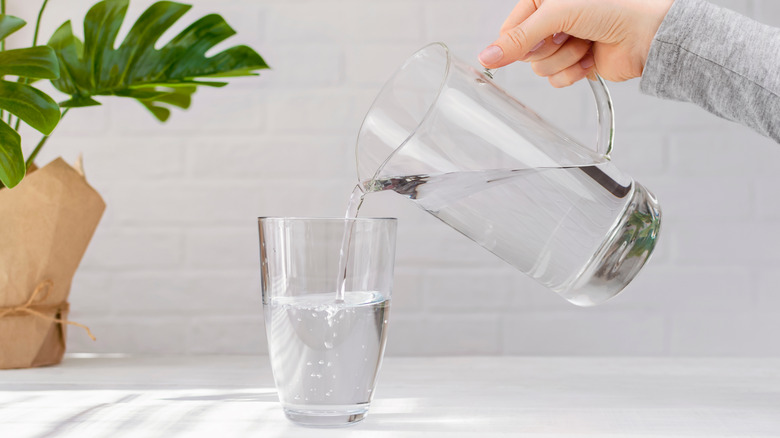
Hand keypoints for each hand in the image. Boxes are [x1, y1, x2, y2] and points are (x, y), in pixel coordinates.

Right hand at [479, 0, 673, 86]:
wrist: (649, 34)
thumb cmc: (613, 9)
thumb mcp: (557, 14)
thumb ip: (519, 37)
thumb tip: (485, 57)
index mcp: (542, 2)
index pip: (510, 30)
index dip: (519, 41)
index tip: (542, 36)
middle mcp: (551, 23)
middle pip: (524, 52)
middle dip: (549, 48)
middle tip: (571, 33)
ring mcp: (563, 44)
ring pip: (541, 69)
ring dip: (565, 59)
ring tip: (587, 43)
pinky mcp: (575, 65)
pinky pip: (557, 80)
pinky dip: (574, 72)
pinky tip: (591, 57)